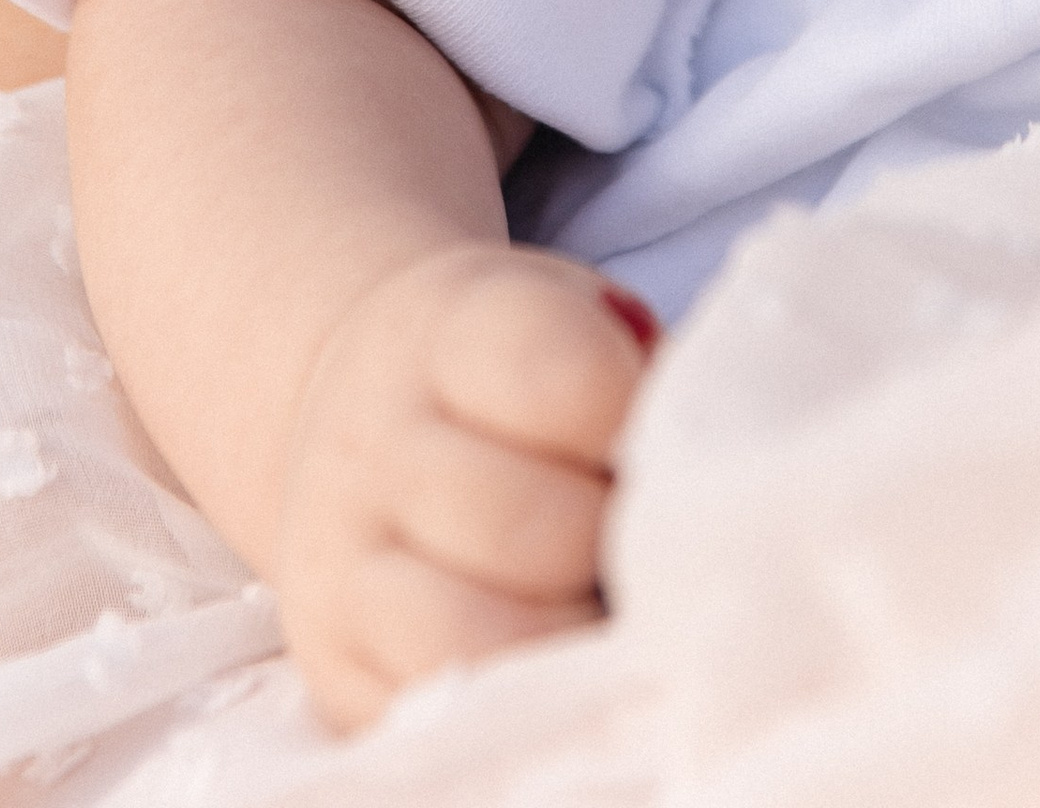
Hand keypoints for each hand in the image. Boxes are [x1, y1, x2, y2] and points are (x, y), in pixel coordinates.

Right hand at [273, 240, 659, 729]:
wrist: (364, 404)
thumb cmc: (512, 373)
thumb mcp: (570, 324)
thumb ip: (639, 381)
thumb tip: (704, 485)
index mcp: (450, 332)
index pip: (557, 375)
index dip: (630, 417)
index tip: (645, 430)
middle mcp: (376, 444)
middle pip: (526, 524)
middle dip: (608, 542)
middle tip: (634, 534)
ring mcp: (340, 562)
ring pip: (472, 638)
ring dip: (562, 637)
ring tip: (592, 609)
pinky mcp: (335, 663)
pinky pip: (429, 715)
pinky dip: (508, 703)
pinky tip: (545, 661)